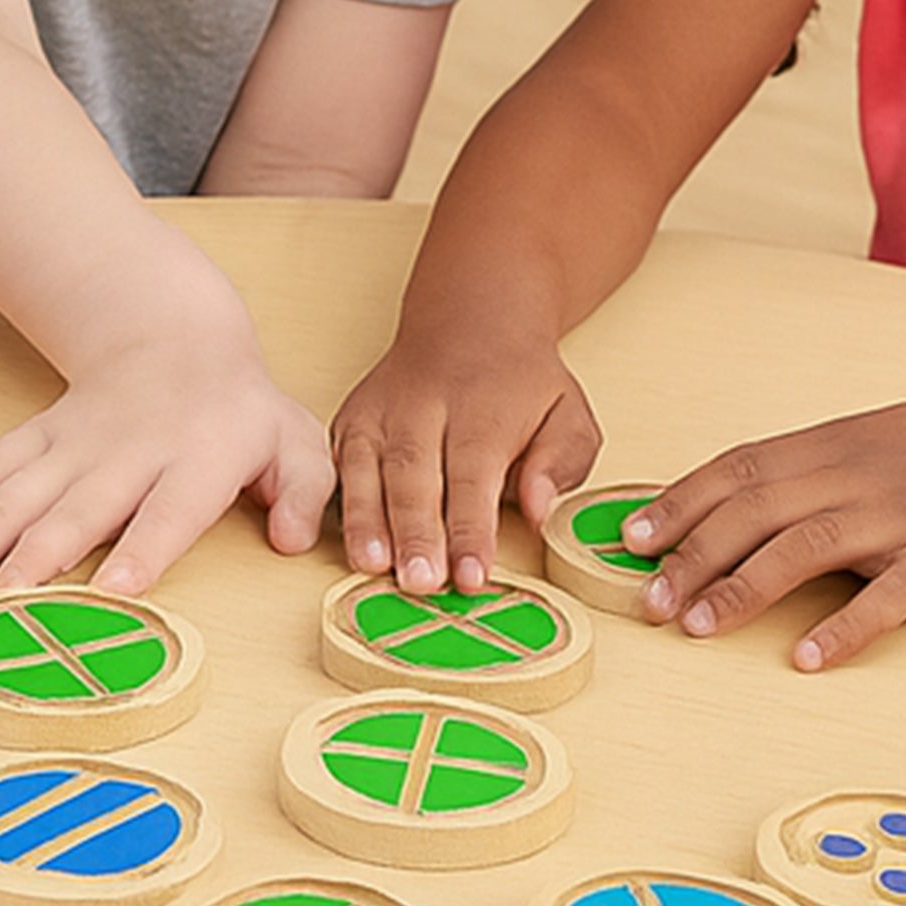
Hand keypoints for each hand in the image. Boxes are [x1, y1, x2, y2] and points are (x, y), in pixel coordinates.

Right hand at [0, 328, 334, 595]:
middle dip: (40, 553)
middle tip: (5, 600)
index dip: (145, 548)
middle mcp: (130, 453)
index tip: (118, 588)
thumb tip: (287, 541)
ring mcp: (77, 442)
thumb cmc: (242, 411)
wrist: (176, 336)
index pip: (170, 509)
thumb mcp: (294, 442)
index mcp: (198, 459)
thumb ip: (305, 492)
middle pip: (81, 507)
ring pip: (23, 488)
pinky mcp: (42, 435)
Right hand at [331, 329, 601, 597]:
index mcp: (482, 411)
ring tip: (371, 566)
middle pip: (414, 474)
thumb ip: (561, 461)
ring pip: (366, 467)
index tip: (471, 575)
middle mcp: (422, 408)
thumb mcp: (567, 413)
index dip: (470, 529)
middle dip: (415, 531)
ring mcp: (379, 412)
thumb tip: (537, 508)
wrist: (468, 323)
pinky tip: (342, 541)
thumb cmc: (521, 386)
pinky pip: (337, 464)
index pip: (473, 477)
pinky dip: (339, 502)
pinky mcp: (350, 421)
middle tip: (420, 582)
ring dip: (367, 521)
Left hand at [625, 393, 905, 668]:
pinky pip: (889, 594)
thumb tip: (707, 509)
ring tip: (696, 627)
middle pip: (756, 511)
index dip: (680, 503)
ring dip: (744, 588)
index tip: (630, 540)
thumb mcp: (857, 444)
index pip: (736, 470)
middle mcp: (852, 476)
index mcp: (825, 448)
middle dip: (693, 556)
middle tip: (646, 602)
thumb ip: (792, 474)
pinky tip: (807, 658)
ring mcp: (899, 517)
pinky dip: (845, 626)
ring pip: (807, 546)